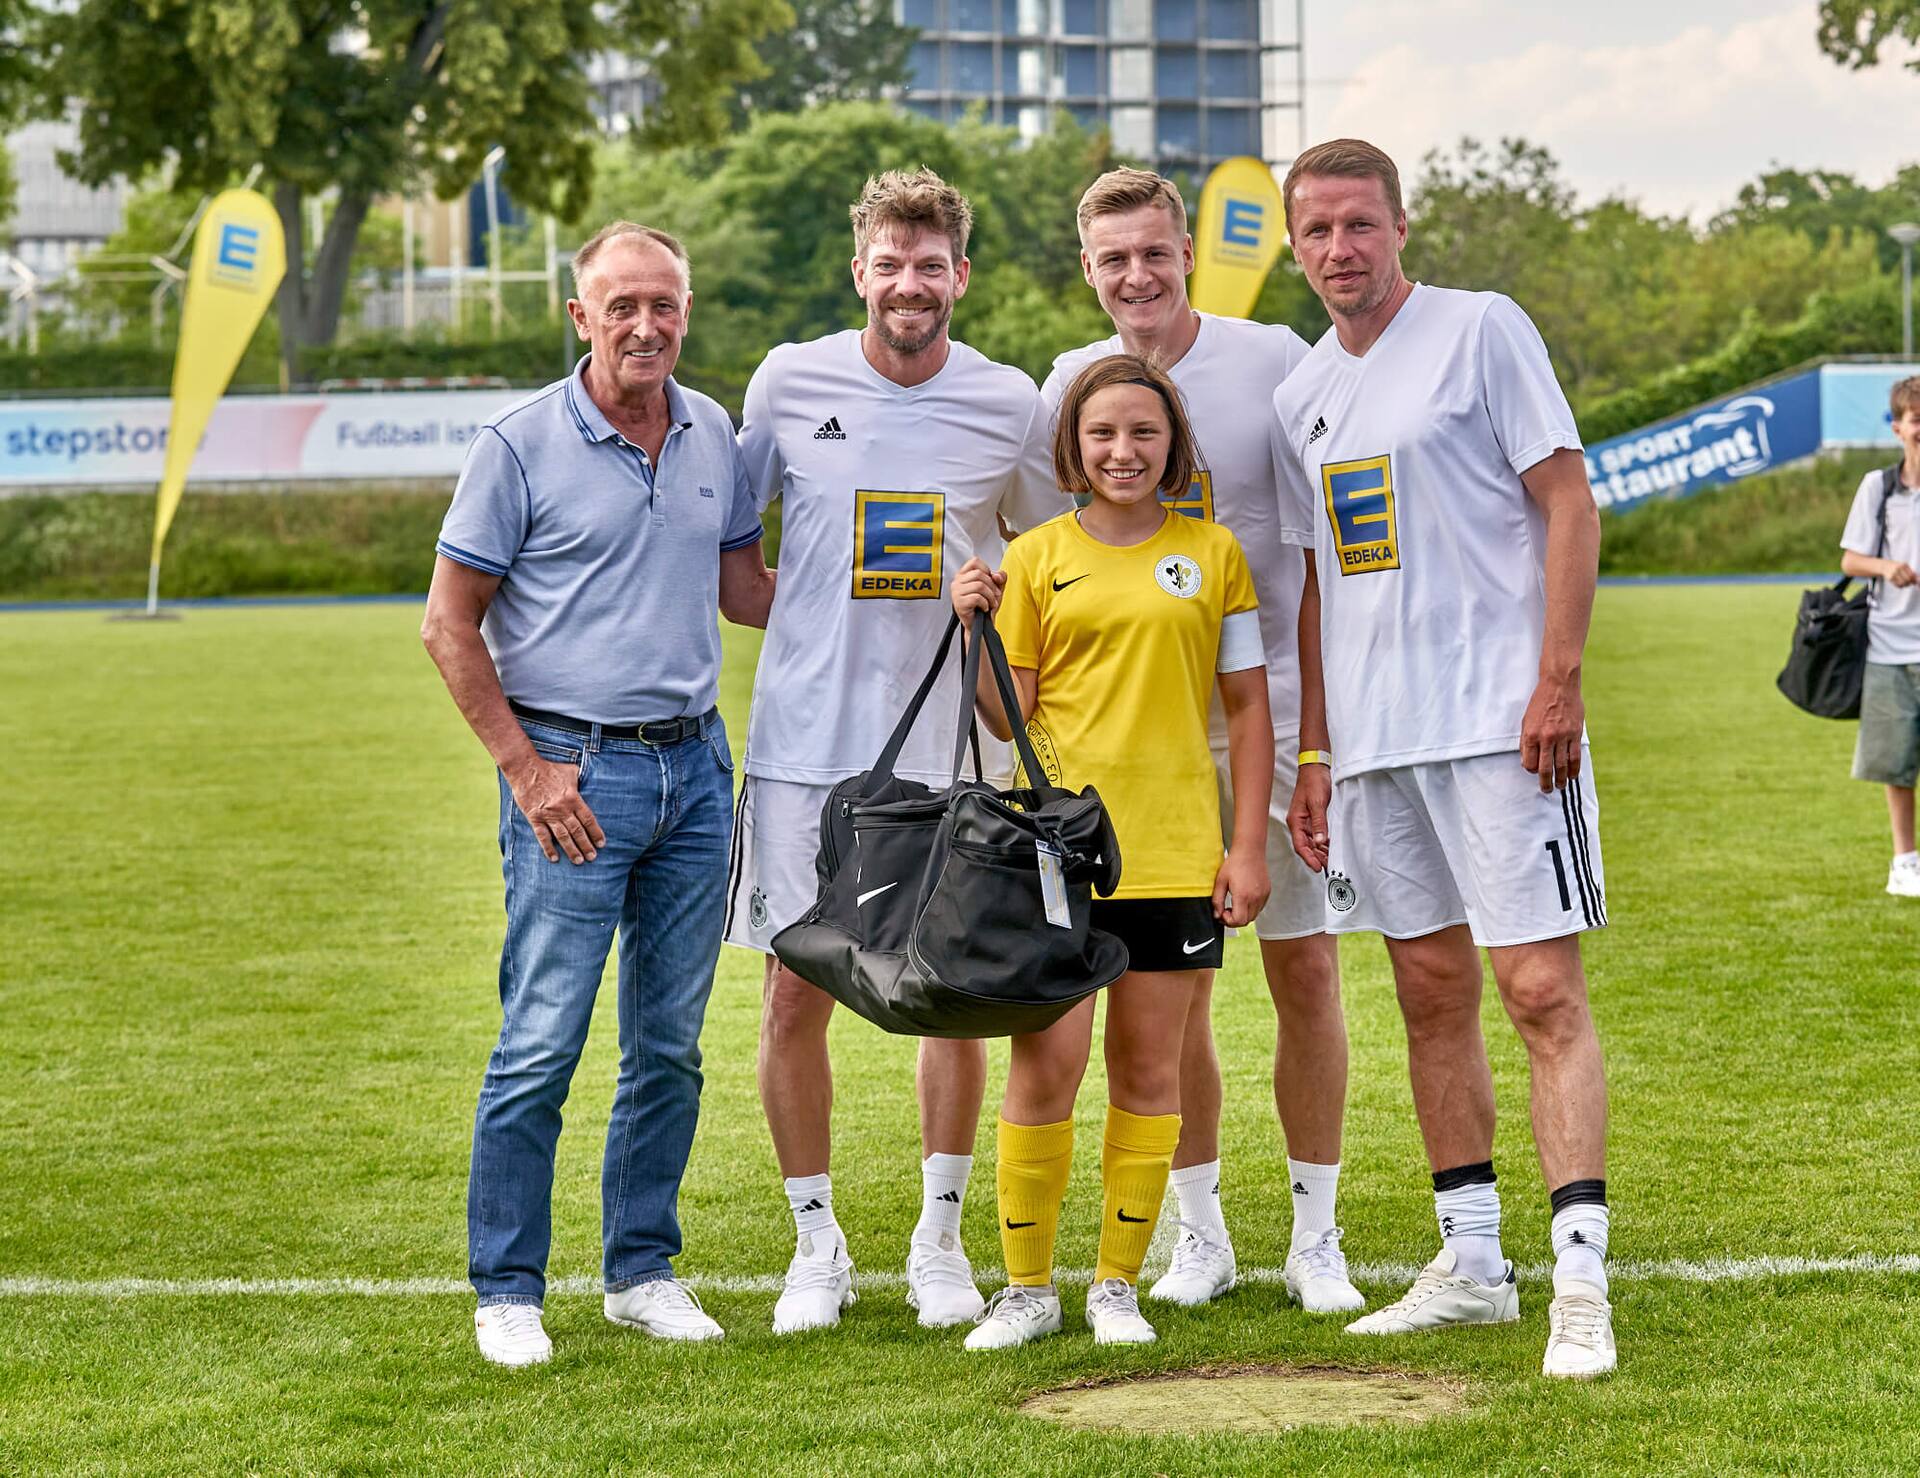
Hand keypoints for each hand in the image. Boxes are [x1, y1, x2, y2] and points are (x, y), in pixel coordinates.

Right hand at [507, 754, 605, 863]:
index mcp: (573, 798)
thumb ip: (581, 781)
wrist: (526, 769)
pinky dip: (548, 848)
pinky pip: (542, 836)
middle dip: (586, 845)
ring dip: (571, 850)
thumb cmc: (550, 769)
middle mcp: (562, 809)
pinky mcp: (535, 817)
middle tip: (592, 857)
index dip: (595, 833)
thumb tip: (592, 782)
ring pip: (563, 836)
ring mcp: (548, 815)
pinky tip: (554, 858)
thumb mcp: (571, 771)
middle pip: (577, 831)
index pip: (588, 819)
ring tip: (579, 861)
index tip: (601, 843)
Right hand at [950, 556, 1006, 628]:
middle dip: (992, 586)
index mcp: (963, 575)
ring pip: (979, 585)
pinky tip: (984, 608)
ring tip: (990, 603)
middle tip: (994, 596)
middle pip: (979, 574)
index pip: (975, 562)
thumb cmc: (986, 606)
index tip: (990, 581)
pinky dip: (985, 604)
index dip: (986, 570)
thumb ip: (1000, 577)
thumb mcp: (996, 588)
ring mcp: (956, 592)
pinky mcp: (959, 603)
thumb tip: (997, 575)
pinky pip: (977, 598)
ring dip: (990, 596)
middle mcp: (957, 582)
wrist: (982, 626)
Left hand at [1212, 846, 1269, 927]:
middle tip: (1226, 910)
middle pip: (1246, 921)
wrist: (1250, 850)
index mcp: (1243, 896)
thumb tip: (1217, 914)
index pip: (1238, 921)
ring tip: (1235, 903)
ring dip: (1243, 914)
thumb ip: (1217, 900)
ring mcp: (1263, 896)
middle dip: (1234, 919)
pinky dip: (1251, 908)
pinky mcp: (1267, 892)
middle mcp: (1255, 898)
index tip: (1223, 913)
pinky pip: (1259, 908)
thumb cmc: (1235, 863)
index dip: (1228, 921)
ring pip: (1253, 916)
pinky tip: (1244, 898)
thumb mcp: (1220, 881)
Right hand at [1287, 764, 1330, 872]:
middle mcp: (1298, 823)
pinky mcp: (1311, 818)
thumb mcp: (1317, 803)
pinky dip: (1322, 843)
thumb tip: (1319, 841)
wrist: (1315, 768)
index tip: (1317, 867)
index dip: (1309, 858)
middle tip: (1327, 867)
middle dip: (1315, 857)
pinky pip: (1315, 835)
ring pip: (1310, 842)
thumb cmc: (1313, 782)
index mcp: (1296, 820)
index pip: (1300, 845)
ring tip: (1330, 860)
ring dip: (1319, 852)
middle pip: (1305, 846)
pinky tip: (1329, 847)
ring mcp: (1304, 821)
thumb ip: (1319, 823)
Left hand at [1520, 672, 1584, 792]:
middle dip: (1546, 782)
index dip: (1531, 770)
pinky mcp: (1575, 734)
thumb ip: (1527, 741)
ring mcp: (1562, 736)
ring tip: (1560, 787)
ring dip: (1561, 779)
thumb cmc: (1540, 703)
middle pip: (1546, 768)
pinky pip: (1575, 756)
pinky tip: (1572, 776)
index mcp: (1531, 734)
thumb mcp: (1526, 720)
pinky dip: (1574, 769)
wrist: (1559, 685)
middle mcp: (1546, 737)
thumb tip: (1529, 761)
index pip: (1529, 763)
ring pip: (1562, 765)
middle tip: (1546, 790)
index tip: (1535, 772)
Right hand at [1890, 561, 1917, 588]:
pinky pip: (1897, 585)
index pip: (1911, 575)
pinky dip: (1900, 586)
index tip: (1913, 582)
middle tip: (1909, 583)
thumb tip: (1917, 580)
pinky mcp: (1890, 578)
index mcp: (1903, 565)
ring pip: (1902, 583)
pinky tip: (1900, 584)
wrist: (1884, 566)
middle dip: (1909, 583)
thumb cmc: (1897, 566)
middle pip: (1907, 579)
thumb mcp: (1904, 566)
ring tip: (1905, 584)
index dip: (1913, 580)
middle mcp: (1898, 569)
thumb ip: (1911, 572)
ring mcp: (1893, 574)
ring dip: (1905, 585)